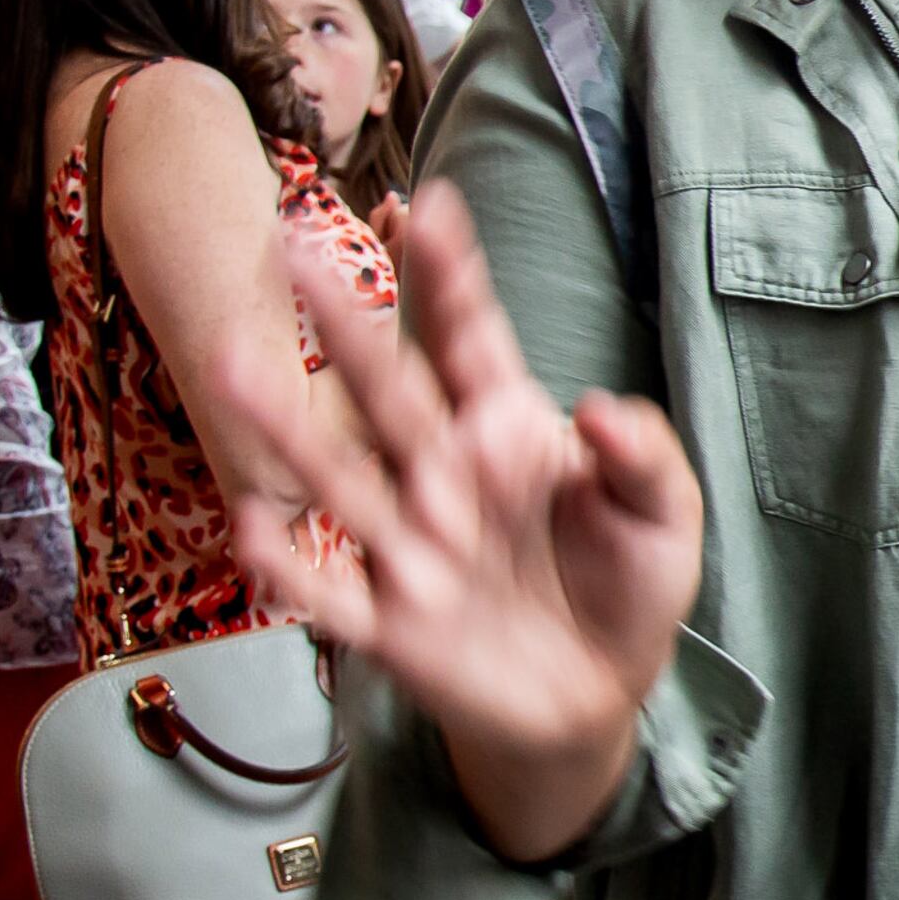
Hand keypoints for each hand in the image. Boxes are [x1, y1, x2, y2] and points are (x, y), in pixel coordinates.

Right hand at [223, 184, 704, 812]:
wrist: (599, 694)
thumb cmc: (630, 584)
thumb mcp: (667, 513)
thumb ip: (645, 454)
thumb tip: (596, 404)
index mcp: (508, 432)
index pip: (473, 340)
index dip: (452, 276)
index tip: (428, 205)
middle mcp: (445, 474)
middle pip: (389, 388)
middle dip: (345, 322)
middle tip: (293, 245)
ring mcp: (413, 545)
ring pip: (340, 477)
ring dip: (285, 426)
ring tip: (231, 366)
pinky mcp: (395, 622)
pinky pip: (332, 592)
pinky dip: (292, 568)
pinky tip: (252, 528)